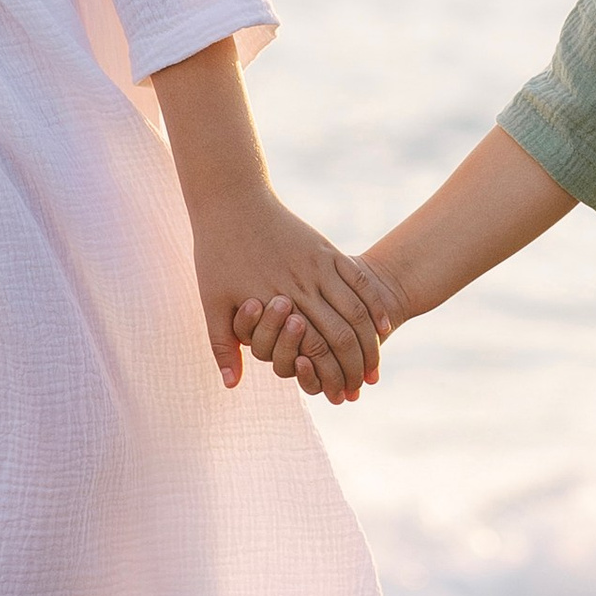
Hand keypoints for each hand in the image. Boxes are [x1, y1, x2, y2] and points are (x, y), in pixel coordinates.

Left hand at [194, 192, 389, 402]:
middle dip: (355, 365)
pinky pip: (358, 280)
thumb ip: (223, 345)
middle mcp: (302, 285)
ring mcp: (318, 264)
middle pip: (342, 333)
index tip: (339, 395)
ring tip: (374, 364)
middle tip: (362, 387)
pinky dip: (374, 306)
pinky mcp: (326, 249)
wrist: (232, 201)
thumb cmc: (216, 254)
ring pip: (357, 309)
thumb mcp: (212, 303)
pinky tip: (383, 325)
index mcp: (275, 302)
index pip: (314, 348)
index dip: (329, 375)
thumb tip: (231, 384)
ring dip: (369, 341)